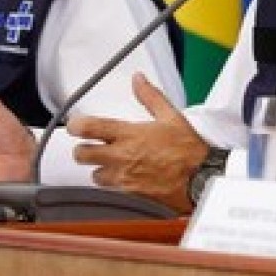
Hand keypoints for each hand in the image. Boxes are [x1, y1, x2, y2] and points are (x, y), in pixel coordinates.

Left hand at [66, 74, 207, 211]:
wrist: (200, 180)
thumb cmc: (189, 151)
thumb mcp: (171, 117)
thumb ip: (151, 97)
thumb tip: (138, 80)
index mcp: (128, 135)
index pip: (87, 128)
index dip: (74, 126)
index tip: (75, 125)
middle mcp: (121, 157)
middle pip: (81, 155)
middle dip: (82, 150)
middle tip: (90, 147)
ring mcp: (123, 178)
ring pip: (94, 176)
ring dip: (99, 169)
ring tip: (110, 165)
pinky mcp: (130, 195)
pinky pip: (110, 191)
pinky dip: (112, 185)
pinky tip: (124, 179)